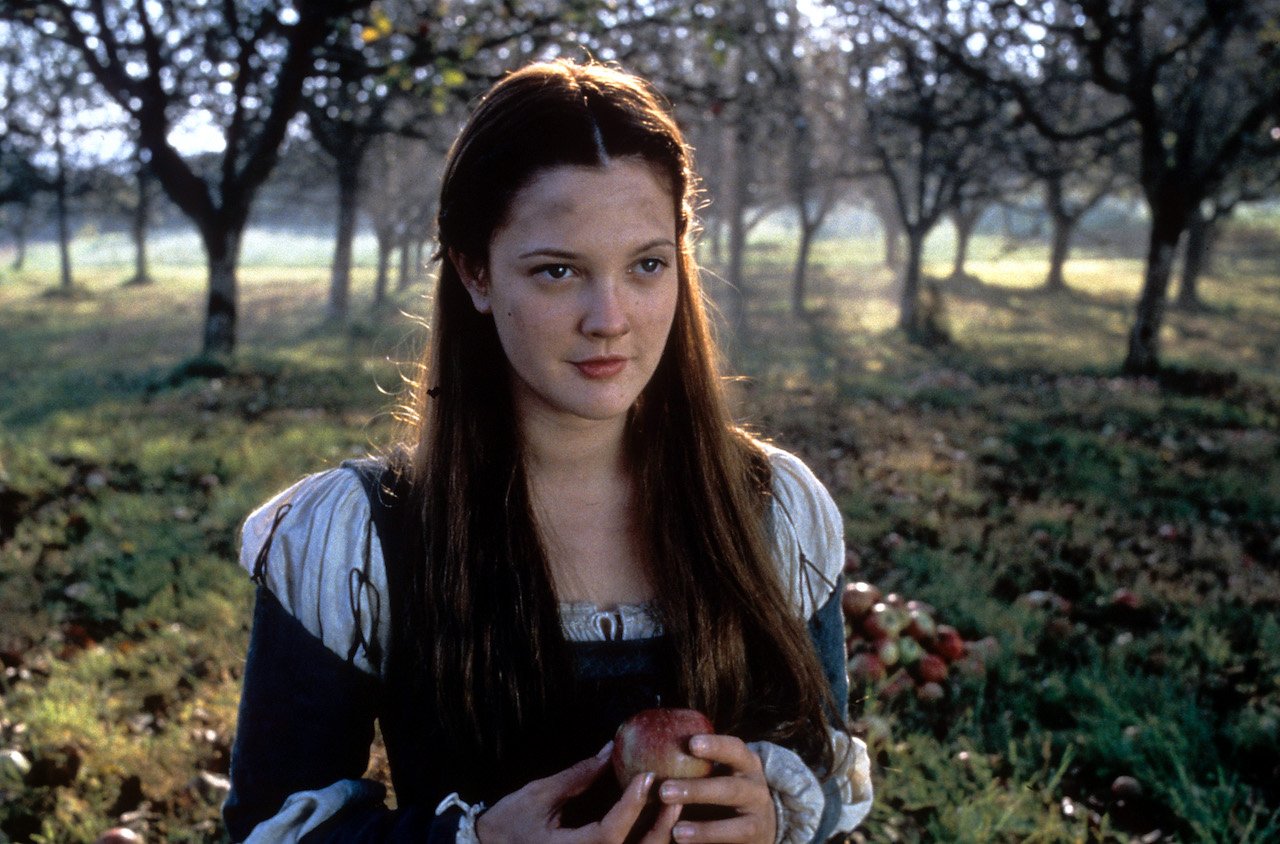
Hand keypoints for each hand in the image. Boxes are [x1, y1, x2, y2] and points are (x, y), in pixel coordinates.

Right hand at [475, 742, 681, 843]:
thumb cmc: (509, 823)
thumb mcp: (540, 795)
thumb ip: (578, 776)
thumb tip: (609, 749)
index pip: (610, 834)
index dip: (632, 806)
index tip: (647, 777)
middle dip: (659, 828)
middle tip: (673, 796)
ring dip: (658, 838)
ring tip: (672, 809)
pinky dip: (643, 843)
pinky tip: (656, 825)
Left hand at [655, 734, 775, 843]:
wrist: (759, 822)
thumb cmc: (725, 787)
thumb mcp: (719, 771)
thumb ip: (696, 766)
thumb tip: (651, 756)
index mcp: (747, 764)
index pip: (734, 749)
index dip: (715, 746)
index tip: (691, 744)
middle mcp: (756, 790)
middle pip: (731, 789)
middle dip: (698, 791)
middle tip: (664, 791)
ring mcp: (758, 819)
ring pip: (737, 827)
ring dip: (706, 830)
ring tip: (676, 832)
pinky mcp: (753, 842)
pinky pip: (734, 843)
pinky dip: (711, 843)